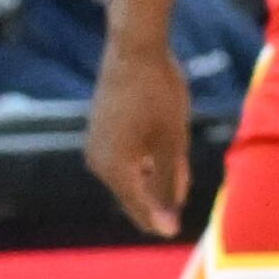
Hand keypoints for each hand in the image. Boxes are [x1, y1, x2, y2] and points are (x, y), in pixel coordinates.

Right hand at [84, 23, 197, 238]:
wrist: (135, 46)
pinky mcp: (99, 131)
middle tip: (183, 195)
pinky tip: (161, 153)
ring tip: (178, 171)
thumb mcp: (172, 141)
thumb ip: (169, 183)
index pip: (140, 210)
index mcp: (115, 169)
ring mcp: (95, 145)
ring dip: (152, 179)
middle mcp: (98, 162)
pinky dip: (142, 162)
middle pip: (132, 195)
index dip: (162, 221)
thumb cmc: (159, 92)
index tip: (178, 232)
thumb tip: (169, 223)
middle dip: (159, 199)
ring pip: (128, 176)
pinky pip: (121, 159)